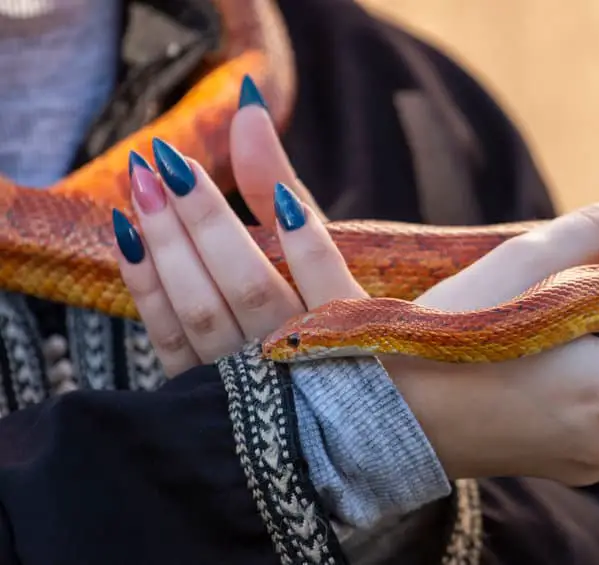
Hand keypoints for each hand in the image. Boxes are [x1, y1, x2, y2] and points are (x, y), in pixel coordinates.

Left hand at [114, 100, 358, 375]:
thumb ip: (279, 177)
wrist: (294, 381)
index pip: (324, 277)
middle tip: (167, 162)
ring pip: (203, 312)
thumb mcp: (306, 238)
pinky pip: (168, 339)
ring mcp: (245, 380)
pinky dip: (145, 287)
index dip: (301, 235)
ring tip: (143, 184)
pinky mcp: (201, 390)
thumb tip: (246, 106)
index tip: (275, 194)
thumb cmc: (306, 297)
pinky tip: (128, 235)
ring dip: (168, 246)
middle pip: (250, 288)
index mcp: (344, 325)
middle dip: (205, 222)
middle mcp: (296, 357)